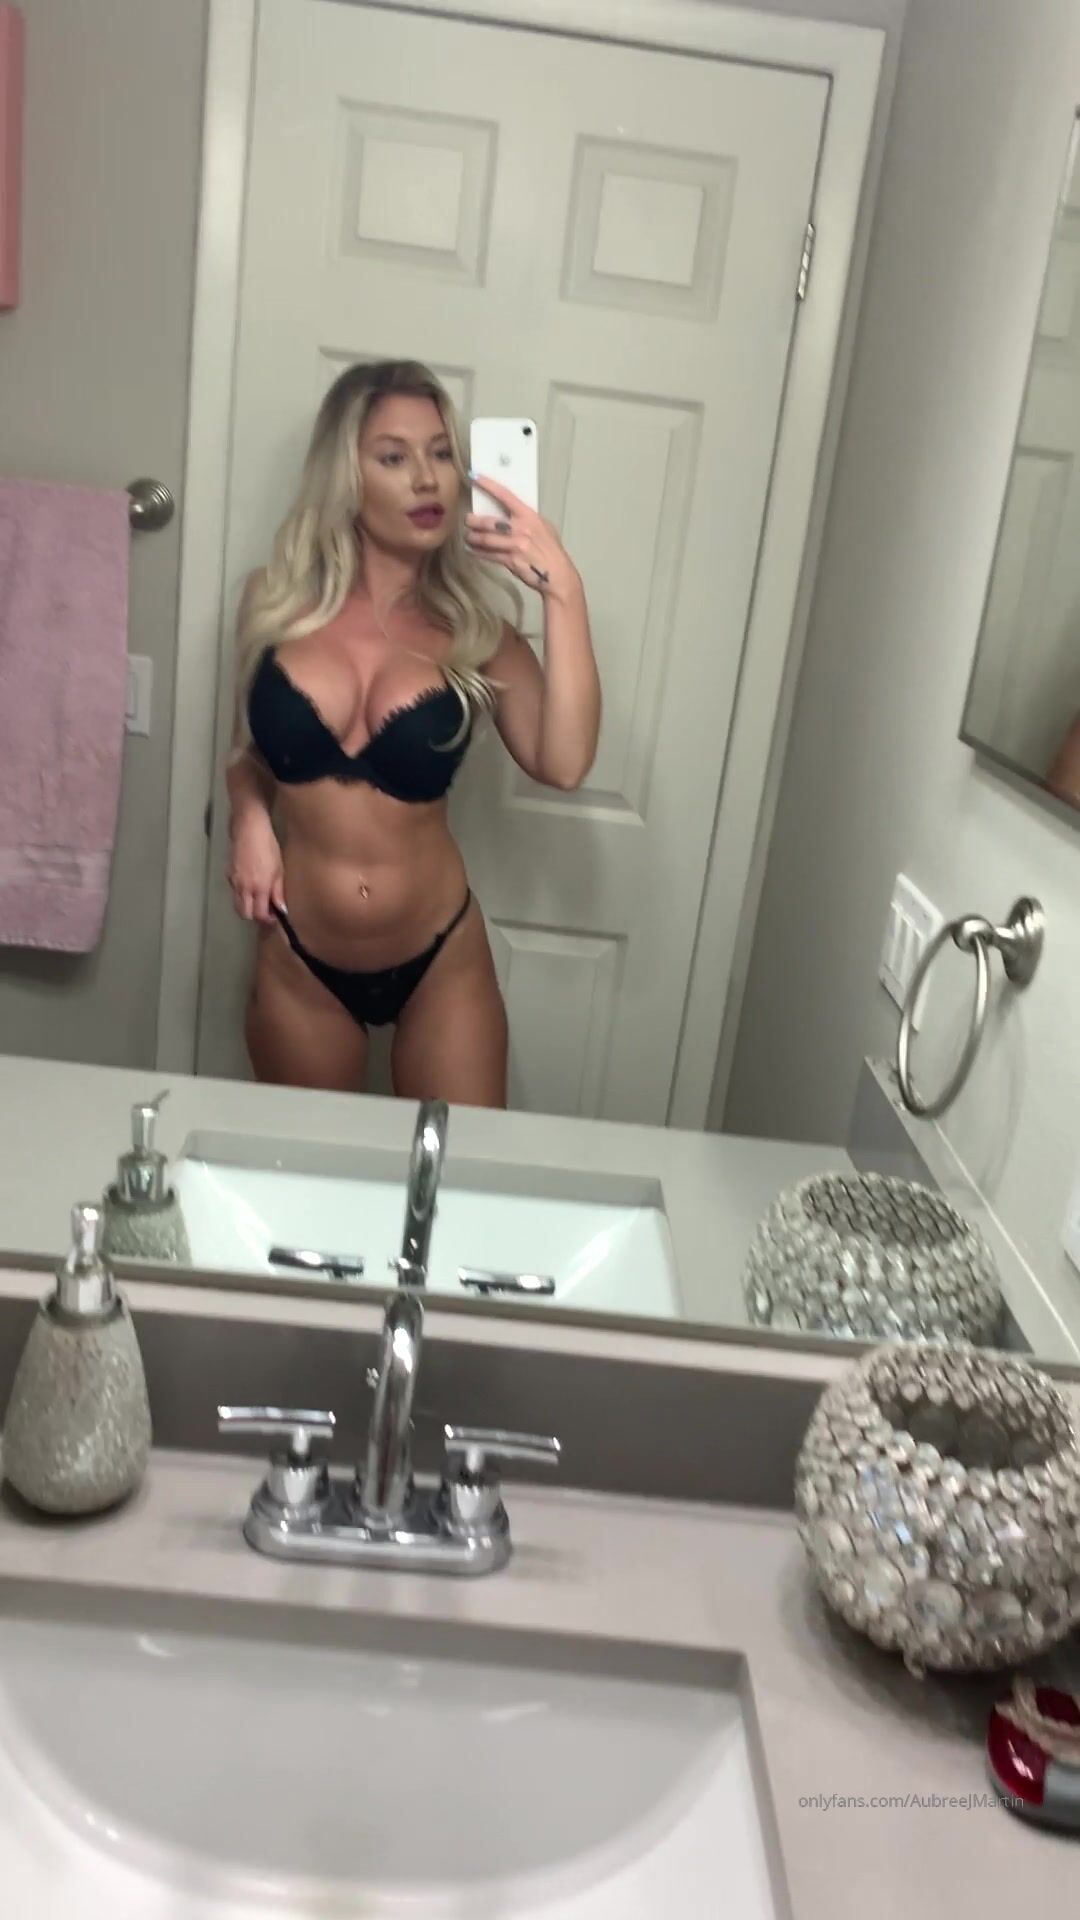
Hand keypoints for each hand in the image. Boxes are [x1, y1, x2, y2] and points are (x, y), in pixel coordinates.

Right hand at [227, 809, 285, 923]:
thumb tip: (281, 909)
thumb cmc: (268, 846)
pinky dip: (241, 894)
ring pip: (237, 904)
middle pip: (244, 914)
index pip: (258, 915)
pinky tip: (250, 884)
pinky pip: (234, 891)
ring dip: (247, 906)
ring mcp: (233, 881)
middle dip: (254, 916)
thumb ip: (278, 892)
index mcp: (258, 887)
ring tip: (258, 898)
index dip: (266, 919)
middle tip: (265, 910)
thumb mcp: (279, 869)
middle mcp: (243, 888)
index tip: (274, 915)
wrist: (249, 828)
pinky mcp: (228, 874)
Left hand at [465, 476, 580, 600]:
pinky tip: (473, 550)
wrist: (557, 573)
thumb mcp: (543, 526)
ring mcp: (515, 546)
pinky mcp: (511, 561)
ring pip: (485, 539)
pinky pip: (489, 555)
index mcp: (528, 516)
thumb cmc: (550, 549)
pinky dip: (478, 552)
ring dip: (472, 538)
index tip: (475, 477)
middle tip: (468, 520)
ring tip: (468, 537)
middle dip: (473, 521)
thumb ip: (526, 518)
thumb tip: (509, 510)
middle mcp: (521, 529)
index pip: (505, 495)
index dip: (488, 485)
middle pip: (489, 522)